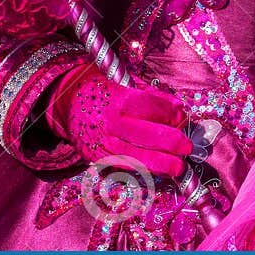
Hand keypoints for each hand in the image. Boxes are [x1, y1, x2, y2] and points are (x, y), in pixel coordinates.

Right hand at [47, 65, 192, 177]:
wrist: (66, 104)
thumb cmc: (101, 90)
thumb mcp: (126, 83)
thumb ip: (153, 96)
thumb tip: (179, 107)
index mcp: (120, 100)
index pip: (156, 110)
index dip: (173, 114)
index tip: (181, 116)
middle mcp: (113, 124)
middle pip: (152, 136)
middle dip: (175, 143)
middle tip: (188, 146)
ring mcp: (104, 144)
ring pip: (140, 158)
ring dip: (164, 164)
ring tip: (179, 167)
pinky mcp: (98, 158)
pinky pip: (126, 167)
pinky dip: (145, 170)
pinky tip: (159, 171)